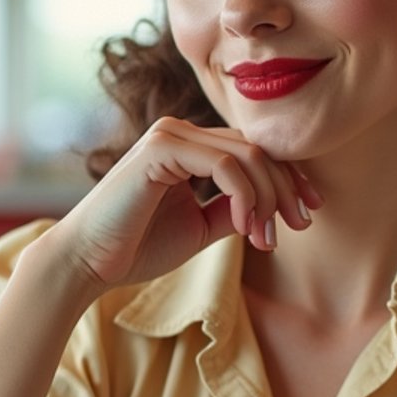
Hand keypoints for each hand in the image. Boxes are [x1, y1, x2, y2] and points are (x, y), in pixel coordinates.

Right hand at [41, 117, 321, 296]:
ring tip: (268, 237)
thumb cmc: (137, 248)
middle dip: (287, 188)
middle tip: (300, 225)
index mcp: (188, 146)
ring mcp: (169, 135)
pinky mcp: (159, 148)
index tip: (308, 212)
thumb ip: (234, 210)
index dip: (288, 178)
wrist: (88, 264)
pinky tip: (246, 227)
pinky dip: (245, 197)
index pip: (253, 151)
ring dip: (268, 198)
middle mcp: (179, 131)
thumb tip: (272, 205)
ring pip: (247, 155)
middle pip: (257, 149)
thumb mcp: (201, 227)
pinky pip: (224, 165)